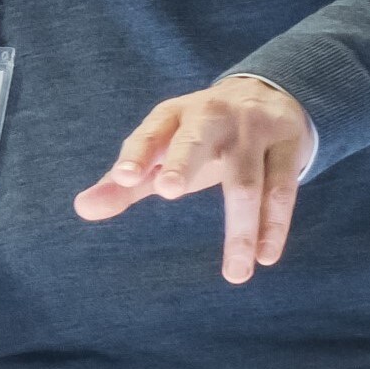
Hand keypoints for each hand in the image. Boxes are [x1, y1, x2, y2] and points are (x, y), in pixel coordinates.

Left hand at [72, 77, 316, 284]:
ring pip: (246, 181)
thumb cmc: (198, 134)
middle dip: (182, 161)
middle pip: (197, 139)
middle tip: (166, 189)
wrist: (266, 94)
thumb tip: (81, 209)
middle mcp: (212, 117)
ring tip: (235, 275)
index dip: (137, 154)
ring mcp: (253, 129)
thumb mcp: (161, 149)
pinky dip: (275, 225)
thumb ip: (124, 182)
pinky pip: (282, 189)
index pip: (150, 133)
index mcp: (173, 116)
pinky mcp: (287, 145)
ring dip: (241, 229)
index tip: (122, 178)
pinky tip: (264, 257)